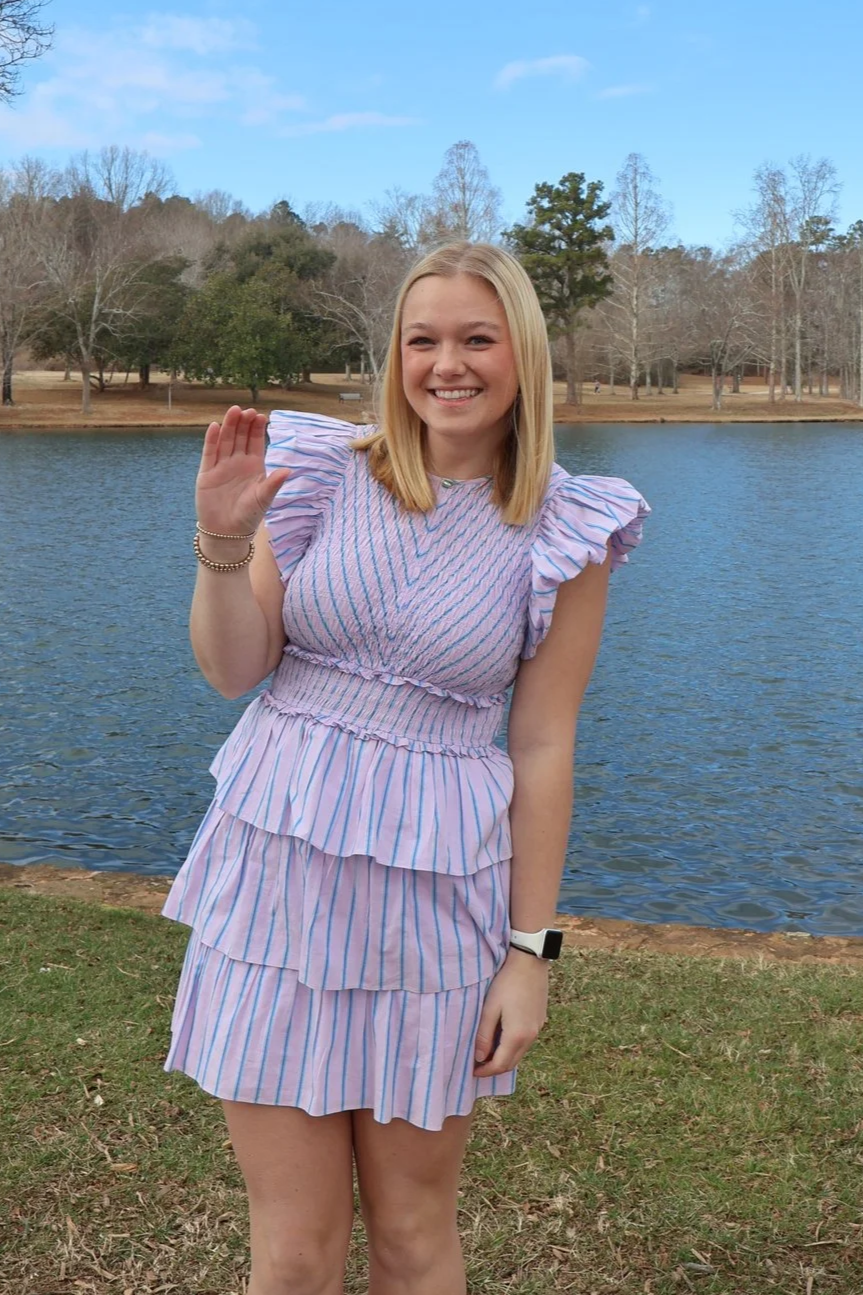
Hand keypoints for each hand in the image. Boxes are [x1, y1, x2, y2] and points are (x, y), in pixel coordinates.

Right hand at [195, 406, 289, 535]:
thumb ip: (273, 484)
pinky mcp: (207, 472)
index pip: (255, 442)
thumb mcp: (263, 499)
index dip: (257, 429)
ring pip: (225, 441)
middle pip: (240, 437)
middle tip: (247, 410)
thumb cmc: (248, 516)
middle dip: (243, 423)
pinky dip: (212, 440)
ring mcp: (221, 465)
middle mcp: (237, 462)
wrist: (227, 532)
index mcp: (253, 466)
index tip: (261, 416)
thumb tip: (288, 470)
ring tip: (233, 411)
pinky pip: (209, 453)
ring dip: (229, 426)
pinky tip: (215, 427)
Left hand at [473, 948, 549, 1077]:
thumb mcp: (490, 1008)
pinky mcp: (540, 1021)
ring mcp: (537, 1029)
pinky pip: (525, 1042)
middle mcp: (530, 1037)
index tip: (472, 1071)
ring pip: (519, 1053)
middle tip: (477, 1064)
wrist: (530, 962)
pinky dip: (513, 1047)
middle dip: (494, 1068)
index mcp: (517, 1035)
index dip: (485, 1071)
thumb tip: (479, 1057)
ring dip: (504, 1057)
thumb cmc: (506, 983)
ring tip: (487, 1052)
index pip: (500, 1065)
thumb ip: (484, 1035)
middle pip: (511, 1063)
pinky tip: (502, 1038)